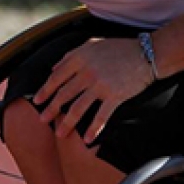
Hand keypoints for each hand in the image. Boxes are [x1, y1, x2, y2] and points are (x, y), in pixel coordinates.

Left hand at [32, 37, 152, 143]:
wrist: (146, 54)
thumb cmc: (119, 49)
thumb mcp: (93, 44)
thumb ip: (72, 54)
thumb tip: (54, 68)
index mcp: (80, 57)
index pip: (57, 76)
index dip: (45, 90)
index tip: (37, 101)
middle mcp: (87, 71)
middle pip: (64, 94)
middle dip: (51, 109)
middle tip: (42, 120)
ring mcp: (101, 84)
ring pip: (78, 107)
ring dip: (67, 123)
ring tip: (60, 133)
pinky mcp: (115, 95)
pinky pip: (101, 116)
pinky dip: (93, 129)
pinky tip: (87, 140)